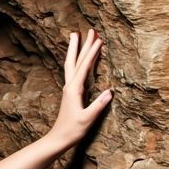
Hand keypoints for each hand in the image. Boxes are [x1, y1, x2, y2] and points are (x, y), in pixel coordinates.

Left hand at [48, 28, 112, 150]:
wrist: (58, 139)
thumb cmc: (72, 130)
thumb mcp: (87, 119)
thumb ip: (98, 105)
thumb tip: (110, 91)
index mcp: (73, 90)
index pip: (84, 67)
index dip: (92, 52)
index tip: (99, 39)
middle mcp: (69, 87)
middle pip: (74, 61)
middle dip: (82, 45)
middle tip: (88, 30)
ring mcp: (69, 89)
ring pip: (72, 65)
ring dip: (77, 50)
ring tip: (80, 37)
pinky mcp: (70, 93)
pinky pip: (75, 72)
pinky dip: (79, 62)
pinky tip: (82, 59)